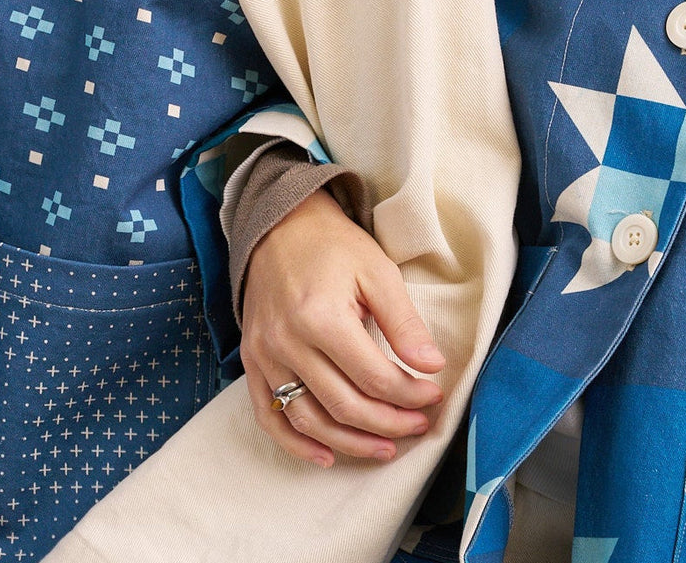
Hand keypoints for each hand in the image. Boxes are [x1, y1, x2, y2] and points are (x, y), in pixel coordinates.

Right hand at [240, 189, 444, 466]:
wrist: (278, 229)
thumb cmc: (333, 247)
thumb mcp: (377, 272)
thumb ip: (404, 322)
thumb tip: (432, 367)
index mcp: (320, 317)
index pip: (373, 377)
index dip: (410, 394)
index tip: (433, 394)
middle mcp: (287, 342)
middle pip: (344, 405)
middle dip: (388, 423)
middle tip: (418, 424)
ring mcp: (265, 355)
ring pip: (308, 419)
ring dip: (350, 443)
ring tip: (384, 449)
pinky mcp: (252, 362)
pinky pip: (269, 415)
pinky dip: (295, 443)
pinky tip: (326, 456)